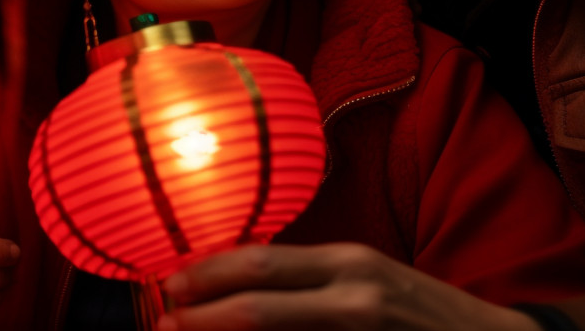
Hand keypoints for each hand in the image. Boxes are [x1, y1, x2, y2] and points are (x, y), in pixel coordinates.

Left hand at [158, 243, 543, 330]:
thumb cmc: (420, 314)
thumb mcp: (367, 282)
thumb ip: (311, 282)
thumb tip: (242, 285)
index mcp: (348, 260)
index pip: (262, 260)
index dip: (210, 274)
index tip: (171, 285)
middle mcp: (355, 290)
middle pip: (260, 297)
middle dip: (203, 310)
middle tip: (163, 318)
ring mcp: (366, 327)